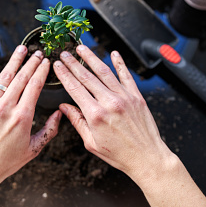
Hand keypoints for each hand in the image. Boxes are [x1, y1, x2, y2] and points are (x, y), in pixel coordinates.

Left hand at [0, 45, 61, 206]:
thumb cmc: (7, 161)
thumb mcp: (34, 149)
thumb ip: (50, 130)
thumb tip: (60, 113)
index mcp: (22, 117)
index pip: (34, 86)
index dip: (42, 71)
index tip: (47, 62)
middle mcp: (5, 108)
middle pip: (21, 78)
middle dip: (31, 62)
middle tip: (38, 52)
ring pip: (3, 77)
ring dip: (14, 61)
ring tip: (22, 49)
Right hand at [54, 45, 174, 184]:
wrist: (147, 158)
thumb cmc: (120, 155)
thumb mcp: (91, 143)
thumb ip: (77, 122)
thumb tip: (64, 107)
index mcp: (95, 115)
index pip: (75, 89)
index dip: (64, 75)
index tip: (57, 66)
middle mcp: (110, 103)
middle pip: (87, 77)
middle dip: (73, 63)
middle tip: (64, 53)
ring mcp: (124, 97)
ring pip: (105, 72)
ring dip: (92, 58)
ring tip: (82, 48)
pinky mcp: (136, 97)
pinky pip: (126, 76)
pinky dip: (120, 63)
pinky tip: (114, 54)